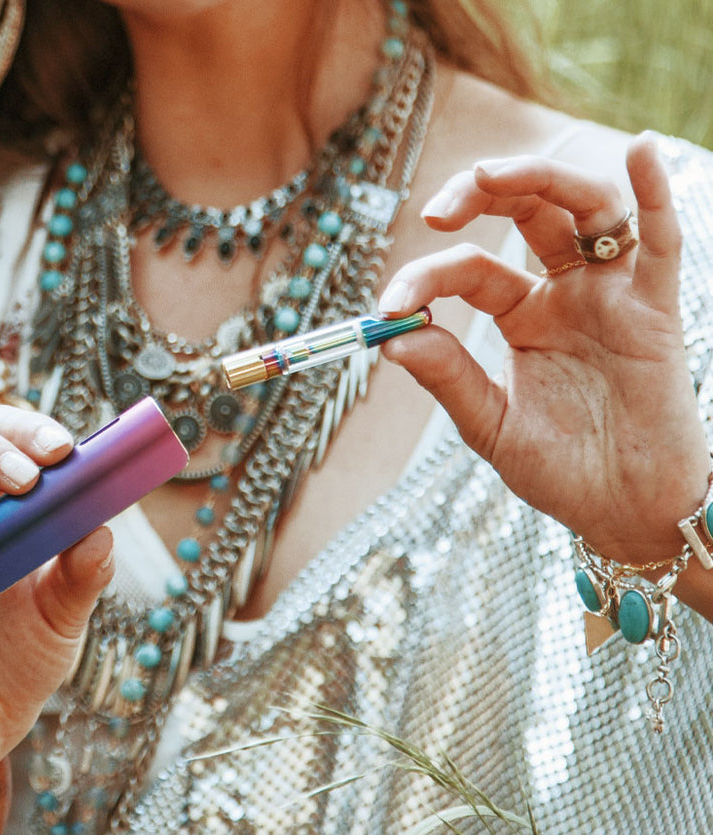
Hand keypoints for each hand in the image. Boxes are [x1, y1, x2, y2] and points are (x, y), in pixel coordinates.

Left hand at [378, 133, 708, 568]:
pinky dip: (653, 194)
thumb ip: (448, 377)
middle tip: (436, 209)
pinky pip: (660, 242)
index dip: (426, 279)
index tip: (388, 307)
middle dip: (481, 194)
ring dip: (541, 179)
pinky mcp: (655, 310)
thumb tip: (392, 338)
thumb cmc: (561, 471)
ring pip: (584, 208)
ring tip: (491, 175)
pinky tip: (639, 150)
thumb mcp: (489, 424)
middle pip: (527, 212)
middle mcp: (566, 292)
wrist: (623, 512)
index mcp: (523, 315)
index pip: (470, 269)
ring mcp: (611, 294)